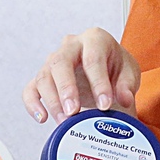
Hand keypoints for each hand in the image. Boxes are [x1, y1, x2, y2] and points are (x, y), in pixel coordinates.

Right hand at [22, 28, 140, 123]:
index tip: (104, 105)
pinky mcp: (44, 77)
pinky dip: (33, 103)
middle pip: (60, 62)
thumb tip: (125, 98)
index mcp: (95, 38)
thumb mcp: (129, 74)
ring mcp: (54, 60)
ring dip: (52, 100)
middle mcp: (71, 45)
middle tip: (73, 111)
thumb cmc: (117, 69)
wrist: (108, 73)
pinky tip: (43, 118)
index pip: (93, 59)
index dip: (98, 83)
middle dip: (66, 88)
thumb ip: (127, 85)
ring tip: (65, 121)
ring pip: (44, 76)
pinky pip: (31, 88)